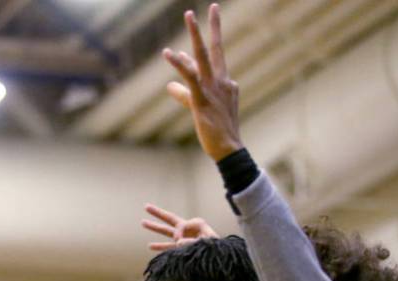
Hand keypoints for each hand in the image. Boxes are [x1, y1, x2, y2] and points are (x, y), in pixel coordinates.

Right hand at [143, 204, 217, 250]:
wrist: (222, 260)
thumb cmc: (218, 250)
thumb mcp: (208, 244)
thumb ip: (192, 242)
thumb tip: (177, 242)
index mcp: (197, 224)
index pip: (181, 225)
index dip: (178, 232)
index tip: (179, 242)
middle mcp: (189, 229)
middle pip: (170, 219)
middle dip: (158, 213)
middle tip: (146, 206)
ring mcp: (185, 239)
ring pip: (166, 232)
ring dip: (155, 227)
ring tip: (143, 222)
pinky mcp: (183, 249)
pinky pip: (168, 247)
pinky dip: (159, 246)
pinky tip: (150, 246)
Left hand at [163, 4, 242, 161]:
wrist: (228, 148)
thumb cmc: (216, 131)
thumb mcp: (200, 108)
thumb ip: (183, 94)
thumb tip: (169, 85)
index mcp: (226, 83)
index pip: (216, 59)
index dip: (208, 42)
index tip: (204, 24)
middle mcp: (222, 82)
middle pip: (216, 49)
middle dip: (213, 27)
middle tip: (212, 6)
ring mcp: (213, 89)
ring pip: (203, 56)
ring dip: (196, 34)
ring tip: (189, 15)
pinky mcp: (201, 99)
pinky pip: (189, 77)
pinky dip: (178, 64)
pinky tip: (168, 53)